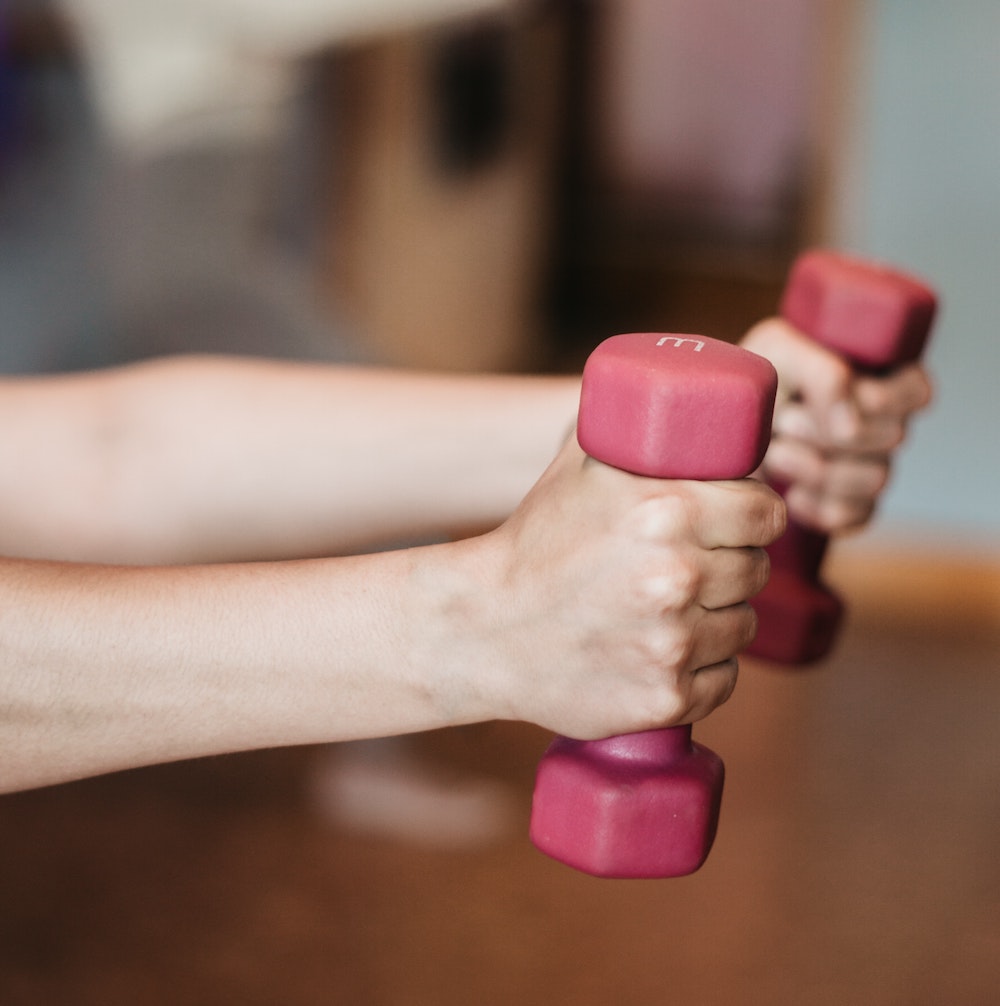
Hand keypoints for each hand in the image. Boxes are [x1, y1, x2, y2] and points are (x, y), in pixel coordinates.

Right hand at [471, 435, 784, 739]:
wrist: (481, 627)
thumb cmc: (534, 541)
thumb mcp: (581, 466)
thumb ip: (639, 429)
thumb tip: (690, 403)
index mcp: (667, 512)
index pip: (767, 514)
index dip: (755, 516)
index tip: (739, 522)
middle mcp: (677, 578)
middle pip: (757, 570)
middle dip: (732, 564)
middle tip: (693, 565)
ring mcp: (673, 645)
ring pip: (742, 626)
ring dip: (718, 617)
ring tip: (670, 609)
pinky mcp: (666, 698)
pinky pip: (723, 679)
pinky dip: (702, 668)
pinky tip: (662, 651)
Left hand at [742, 318, 932, 532]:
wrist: (717, 429)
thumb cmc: (753, 381)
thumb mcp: (778, 352)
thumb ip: (823, 374)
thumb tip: (852, 426)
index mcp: (878, 375)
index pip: (916, 391)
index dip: (880, 398)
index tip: (828, 397)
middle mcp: (882, 423)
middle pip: (892, 437)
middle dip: (827, 431)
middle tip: (783, 422)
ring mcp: (869, 466)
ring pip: (875, 479)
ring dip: (816, 468)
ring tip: (775, 454)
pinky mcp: (848, 505)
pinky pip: (855, 516)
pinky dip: (817, 507)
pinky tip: (789, 493)